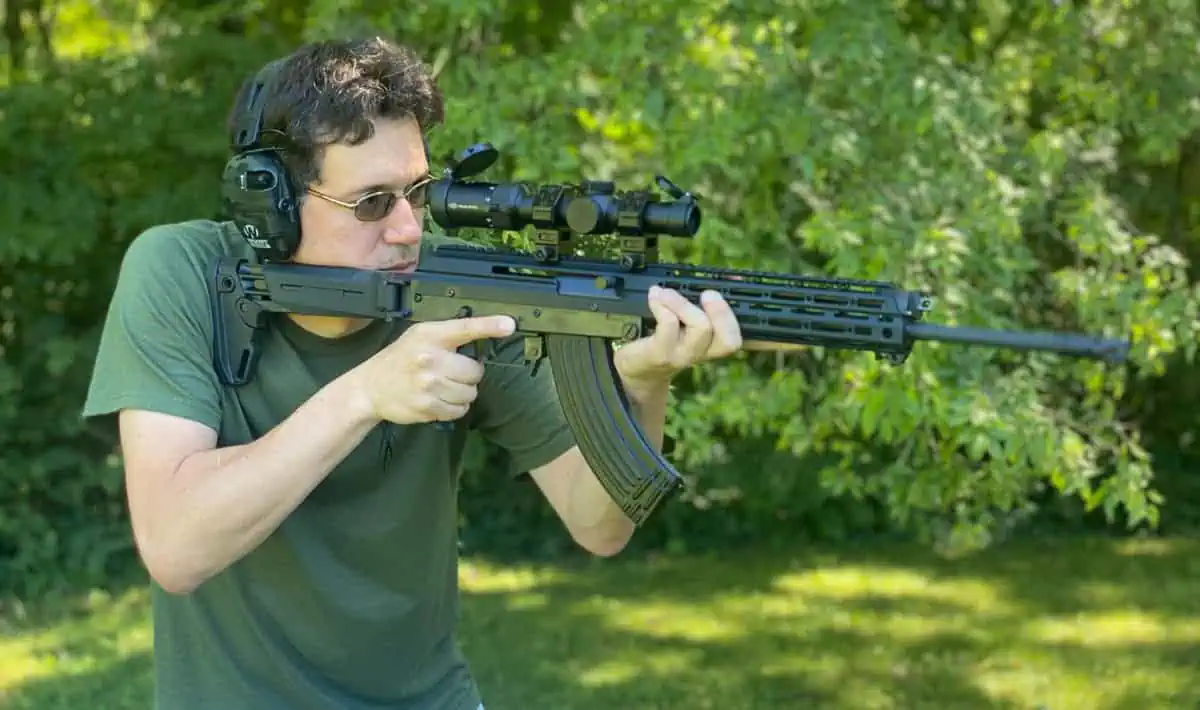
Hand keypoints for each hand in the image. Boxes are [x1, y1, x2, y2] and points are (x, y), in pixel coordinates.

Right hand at [349, 315, 515, 424]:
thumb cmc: (400, 359)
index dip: (489, 326)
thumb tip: (486, 336)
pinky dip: (455, 408)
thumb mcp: (419, 337)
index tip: (509, 324)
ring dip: (463, 393)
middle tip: (454, 373)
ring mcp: (428, 385)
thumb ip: (448, 336)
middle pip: (475, 371)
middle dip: (470, 374)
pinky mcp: (427, 407)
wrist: (370, 388)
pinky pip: (459, 411)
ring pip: (470, 393)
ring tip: (445, 387)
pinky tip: (441, 399)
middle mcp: (430, 359)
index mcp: (430, 336)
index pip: (465, 328)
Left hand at [613, 285, 742, 396]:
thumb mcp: (683, 325)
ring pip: (701, 329)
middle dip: (722, 312)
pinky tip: (654, 296)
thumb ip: (697, 306)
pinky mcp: (660, 353)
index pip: (735, 341)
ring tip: (666, 292)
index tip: (728, 295)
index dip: (741, 322)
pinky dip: (662, 305)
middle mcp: (700, 354)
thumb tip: (711, 278)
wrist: (635, 367)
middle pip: (727, 340)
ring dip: (684, 303)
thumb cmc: (662, 339)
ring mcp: (681, 355)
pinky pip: (669, 325)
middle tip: (708, 293)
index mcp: (710, 345)